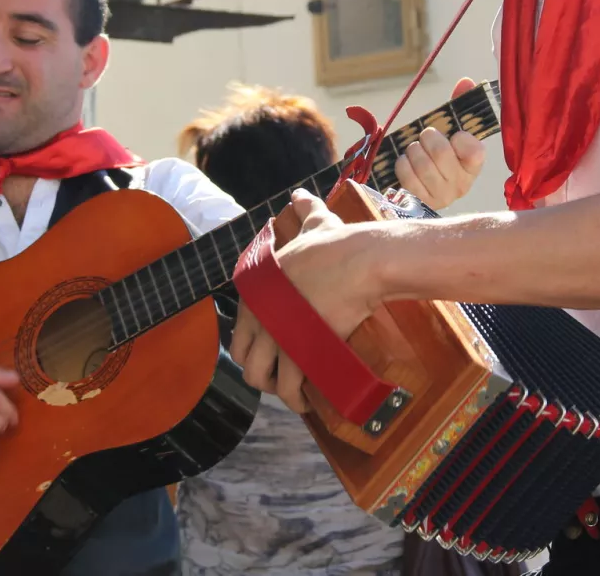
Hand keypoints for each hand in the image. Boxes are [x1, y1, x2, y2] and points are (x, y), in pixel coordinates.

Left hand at [229, 190, 383, 414]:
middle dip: (261, 375)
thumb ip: (303, 210)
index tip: (273, 354)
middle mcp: (259, 314)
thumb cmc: (338, 244)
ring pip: (262, 380)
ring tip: (296, 394)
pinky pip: (289, 388)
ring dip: (277, 392)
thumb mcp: (314, 222)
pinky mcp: (298, 350)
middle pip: (246, 362)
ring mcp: (276, 334)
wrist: (360, 262)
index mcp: (255, 291)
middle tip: (282, 378)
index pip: (239, 334)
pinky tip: (308, 403)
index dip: (253, 349)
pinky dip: (297, 401)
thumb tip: (300, 195)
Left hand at [395, 78, 485, 210]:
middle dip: (428, 137)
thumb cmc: (438, 156)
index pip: (474, 150)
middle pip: (440, 152)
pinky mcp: (419, 202)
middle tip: (426, 137)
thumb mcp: (450, 132)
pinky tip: (407, 164)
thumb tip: (466, 81)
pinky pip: (405, 174)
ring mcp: (440, 197)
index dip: (461, 138)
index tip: (455, 135)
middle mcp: (461, 184)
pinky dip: (402, 162)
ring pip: (420, 162)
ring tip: (416, 151)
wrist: (420, 186)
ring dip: (413, 150)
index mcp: (473, 165)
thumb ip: (458, 106)